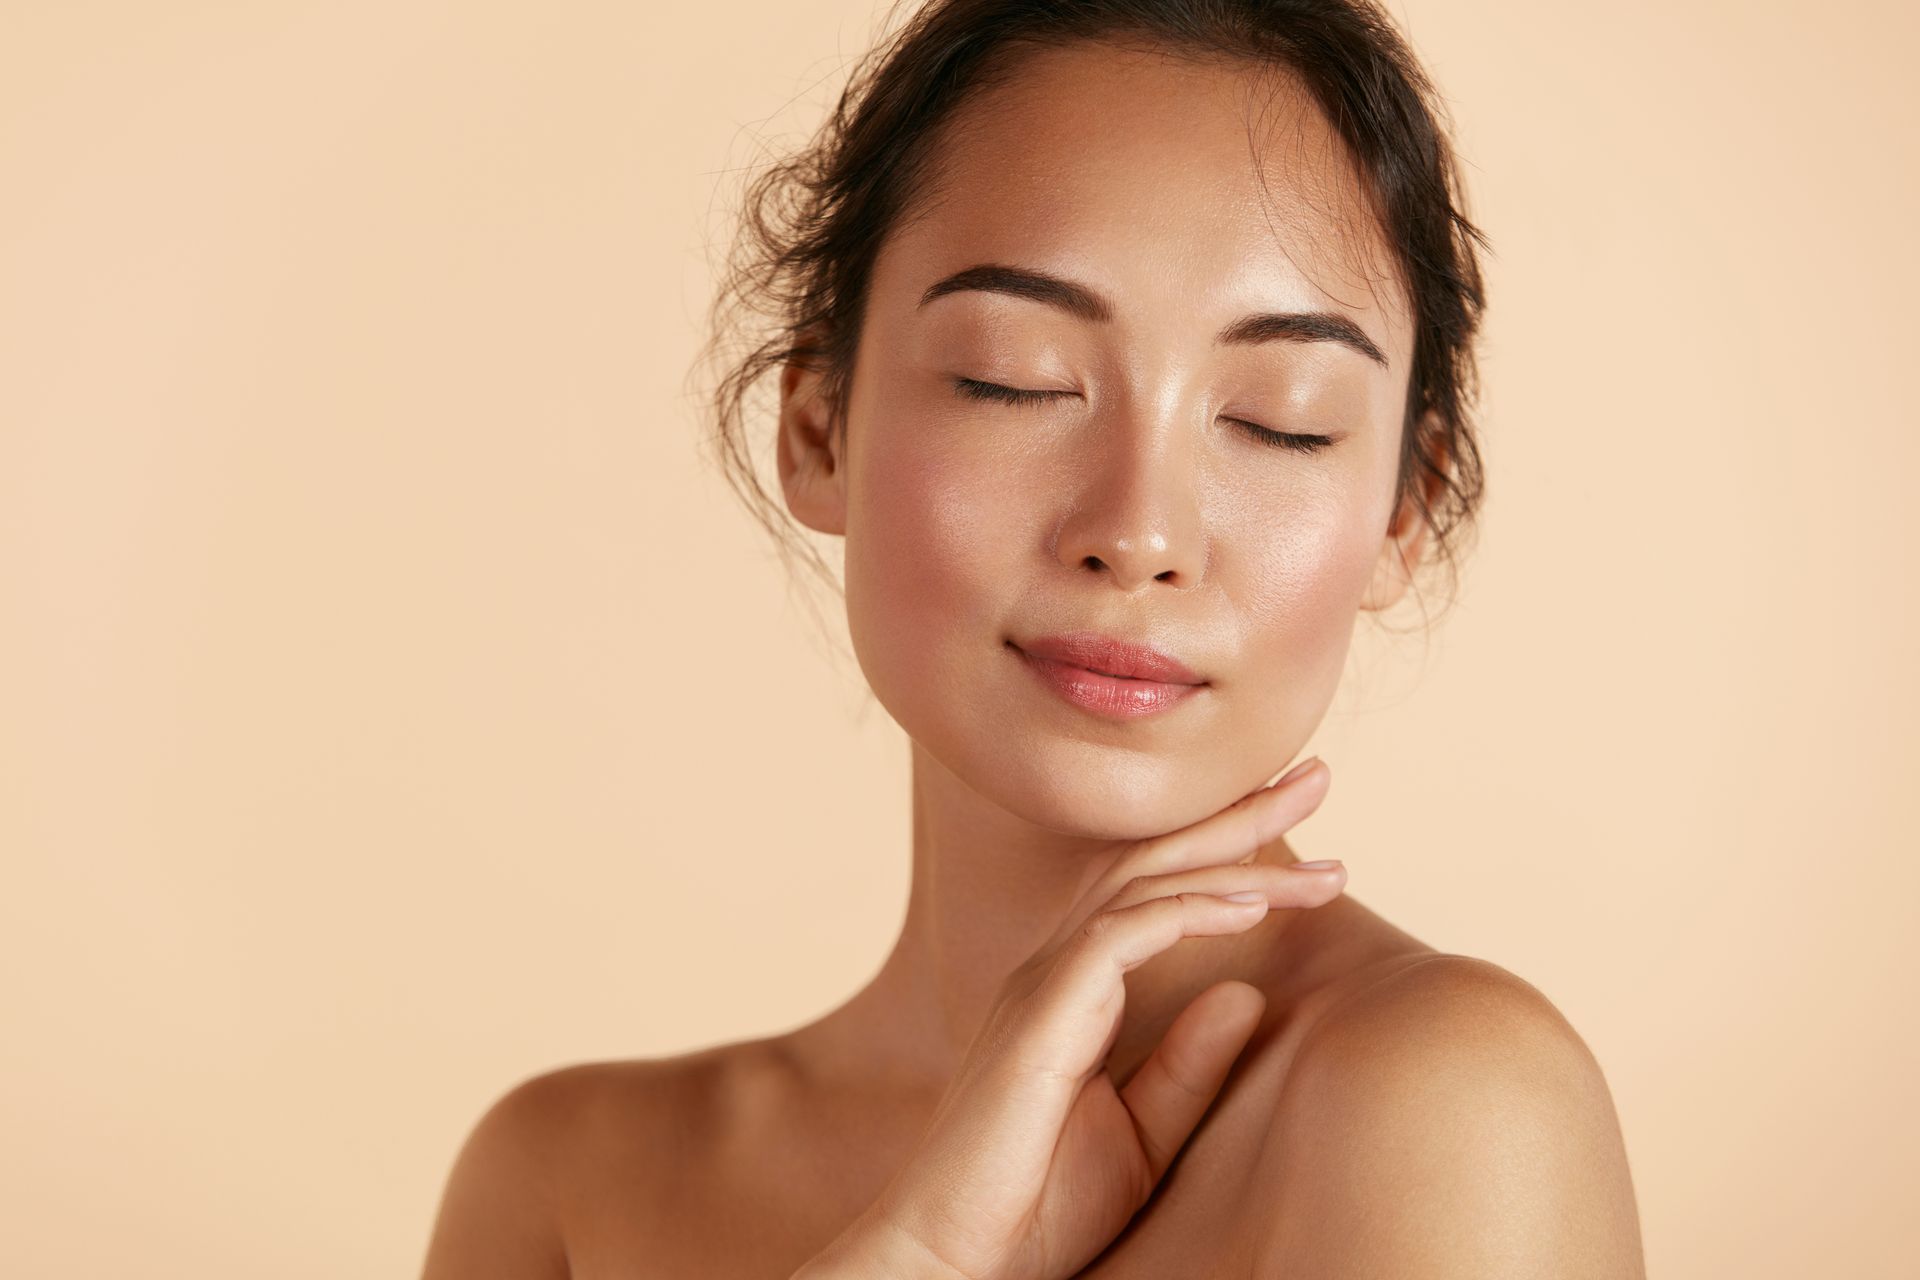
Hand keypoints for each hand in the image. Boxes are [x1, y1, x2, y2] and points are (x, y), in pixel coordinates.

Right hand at [794, 757, 1343, 1279]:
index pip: (1157, 892)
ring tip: (1315, 839)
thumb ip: (1191, 1062)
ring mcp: (1044, 985)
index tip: (1313, 840)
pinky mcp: (1043, 1013)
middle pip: (1155, 861)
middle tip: (1317, 776)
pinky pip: (1124, 935)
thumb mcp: (1144, 1135)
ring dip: (1236, 855)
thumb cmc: (1037, 1211)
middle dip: (1239, 816)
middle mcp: (1056, 970)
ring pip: (1147, 885)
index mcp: (1075, 992)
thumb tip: (1250, 993)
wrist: (956, 1263)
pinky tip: (1253, 902)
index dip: (1231, 853)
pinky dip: (1191, 910)